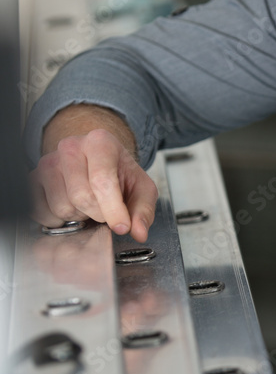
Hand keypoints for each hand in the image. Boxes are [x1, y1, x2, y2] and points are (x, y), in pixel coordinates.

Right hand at [31, 129, 157, 241]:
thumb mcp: (141, 189)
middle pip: (81, 196)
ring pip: (62, 207)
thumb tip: (138, 231)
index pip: (102, 179)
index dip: (113, 209)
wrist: (97, 162)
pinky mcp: (33, 178)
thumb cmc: (119, 174)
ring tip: (88, 205)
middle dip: (97, 213)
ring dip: (79, 216)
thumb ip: (143, 211)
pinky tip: (71, 208)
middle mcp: (71, 147)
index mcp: (100, 142)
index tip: (121, 227)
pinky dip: (58, 220)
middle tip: (106, 210)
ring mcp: (48, 162)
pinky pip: (41, 212)